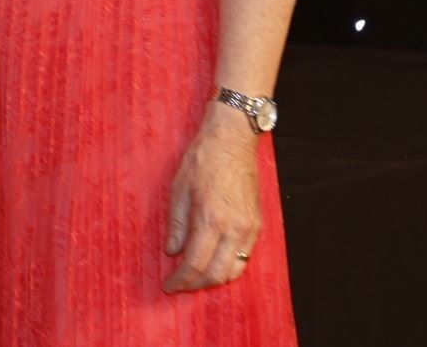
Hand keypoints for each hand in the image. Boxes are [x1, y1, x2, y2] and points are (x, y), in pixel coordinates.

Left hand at [162, 106, 262, 292]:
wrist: (232, 141)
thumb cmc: (202, 160)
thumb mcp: (178, 188)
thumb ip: (176, 224)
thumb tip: (172, 252)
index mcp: (210, 219)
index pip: (196, 263)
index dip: (181, 280)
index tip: (169, 286)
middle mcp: (234, 228)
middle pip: (217, 274)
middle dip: (196, 284)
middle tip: (179, 285)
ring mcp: (249, 228)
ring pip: (234, 270)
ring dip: (214, 279)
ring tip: (194, 277)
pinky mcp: (257, 225)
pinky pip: (244, 257)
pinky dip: (228, 267)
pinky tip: (213, 263)